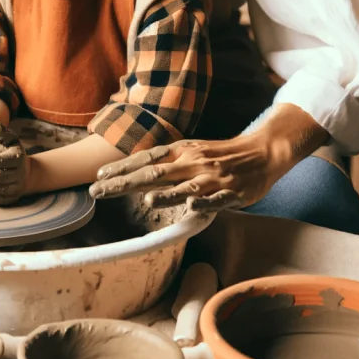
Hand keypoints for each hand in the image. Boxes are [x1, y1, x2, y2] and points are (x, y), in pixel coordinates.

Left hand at [0, 122, 30, 205]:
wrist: (27, 170)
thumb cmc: (11, 152)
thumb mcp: (9, 141)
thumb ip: (2, 134)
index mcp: (17, 157)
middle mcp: (20, 172)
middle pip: (1, 176)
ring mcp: (19, 185)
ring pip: (4, 188)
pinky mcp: (17, 195)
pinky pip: (7, 199)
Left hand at [88, 105, 327, 212]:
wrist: (261, 152)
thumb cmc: (220, 155)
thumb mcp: (190, 151)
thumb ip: (166, 162)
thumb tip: (136, 173)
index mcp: (181, 152)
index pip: (146, 159)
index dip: (122, 167)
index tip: (98, 175)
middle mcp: (192, 162)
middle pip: (155, 174)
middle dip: (125, 183)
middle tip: (100, 191)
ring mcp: (212, 178)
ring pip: (185, 186)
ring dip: (165, 193)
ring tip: (145, 200)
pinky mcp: (231, 193)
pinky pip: (216, 199)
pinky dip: (203, 202)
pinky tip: (191, 206)